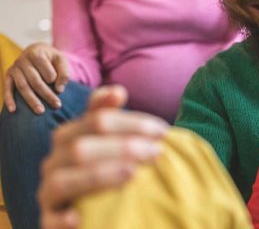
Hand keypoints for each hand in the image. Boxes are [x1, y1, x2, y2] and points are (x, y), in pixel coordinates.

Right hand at [4, 42, 68, 113]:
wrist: (37, 51)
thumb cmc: (51, 58)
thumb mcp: (61, 60)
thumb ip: (63, 73)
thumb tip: (59, 90)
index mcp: (35, 52)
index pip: (43, 66)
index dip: (51, 77)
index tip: (59, 87)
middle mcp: (22, 59)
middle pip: (34, 80)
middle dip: (46, 94)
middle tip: (57, 105)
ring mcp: (14, 68)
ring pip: (22, 86)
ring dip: (31, 100)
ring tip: (41, 112)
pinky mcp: (8, 76)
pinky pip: (7, 88)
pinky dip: (9, 99)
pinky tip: (13, 110)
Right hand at [38, 85, 168, 228]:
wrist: (84, 209)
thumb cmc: (103, 168)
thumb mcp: (107, 142)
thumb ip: (110, 117)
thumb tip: (118, 91)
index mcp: (70, 137)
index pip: (97, 120)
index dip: (130, 122)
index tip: (163, 131)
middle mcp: (56, 161)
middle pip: (81, 147)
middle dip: (121, 147)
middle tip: (156, 152)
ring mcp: (48, 192)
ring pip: (63, 180)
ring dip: (99, 175)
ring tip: (132, 173)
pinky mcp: (48, 220)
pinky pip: (50, 220)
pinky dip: (62, 219)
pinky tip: (79, 218)